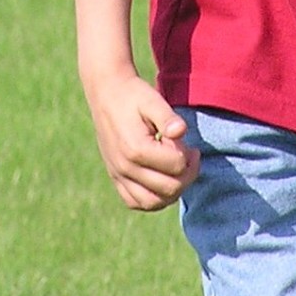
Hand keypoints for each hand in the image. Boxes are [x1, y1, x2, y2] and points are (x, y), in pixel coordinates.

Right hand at [83, 70, 200, 210]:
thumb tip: (180, 131)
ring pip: (153, 202)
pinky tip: (161, 180)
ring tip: (178, 170)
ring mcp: (118, 174)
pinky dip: (152, 198)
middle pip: (169, 189)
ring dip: (172, 190)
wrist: (107, 93)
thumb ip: (167, 117)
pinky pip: (135, 202)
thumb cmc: (133, 95)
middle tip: (189, 153)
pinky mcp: (115, 177)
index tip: (185, 139)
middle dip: (187, 173)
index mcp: (135, 149)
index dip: (188, 154)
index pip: (177, 166)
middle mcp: (124, 167)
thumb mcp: (152, 100)